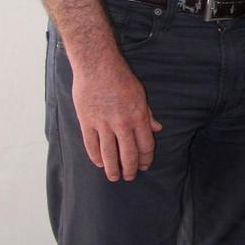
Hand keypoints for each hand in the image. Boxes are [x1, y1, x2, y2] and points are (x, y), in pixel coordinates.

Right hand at [70, 52, 161, 181]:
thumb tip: (157, 129)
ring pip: (109, 154)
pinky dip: (96, 157)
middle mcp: (123, 123)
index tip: (144, 166)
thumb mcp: (141, 94)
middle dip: (130, 168)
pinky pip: (92, 145)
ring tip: (114, 177)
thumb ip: (148, 114)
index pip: (145, 144)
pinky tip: (100, 164)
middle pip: (128, 153)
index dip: (145, 158)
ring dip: (112, 168)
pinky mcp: (87, 123)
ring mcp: (104, 124)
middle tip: (129, 177)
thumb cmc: (121, 78)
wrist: (98, 67)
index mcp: (139, 116)